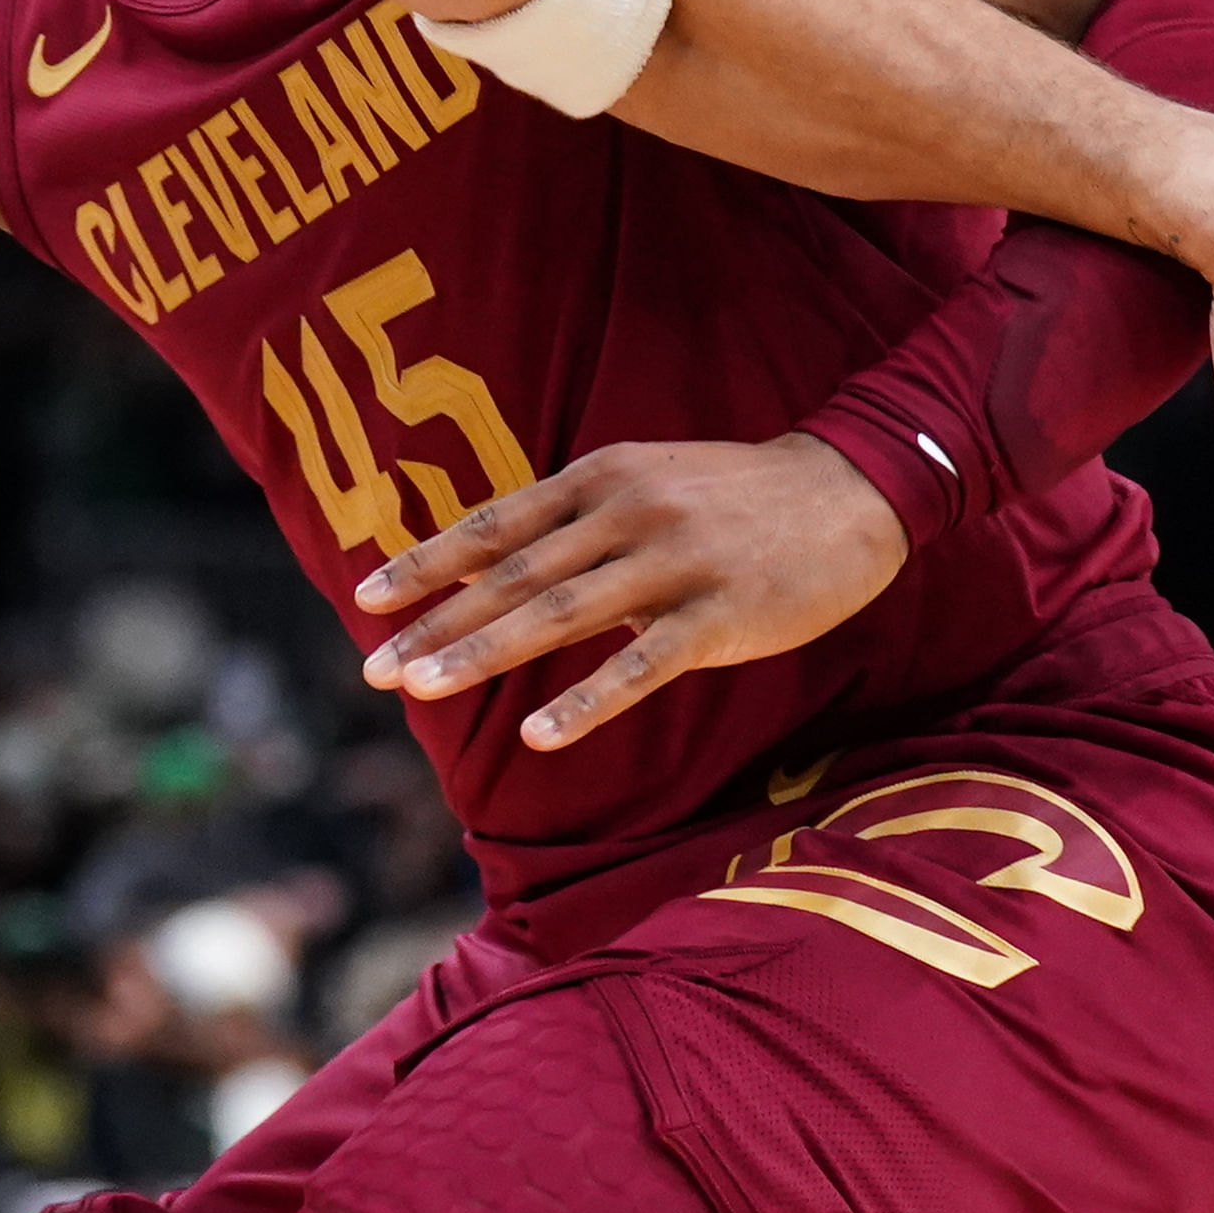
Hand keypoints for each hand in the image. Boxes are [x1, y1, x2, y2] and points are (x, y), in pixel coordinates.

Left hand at [349, 434, 907, 749]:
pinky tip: (536, 734)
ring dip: (485, 652)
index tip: (364, 599)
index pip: (494, 524)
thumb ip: (571, 523)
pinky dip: (583, 700)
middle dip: (436, 622)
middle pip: (512, 574)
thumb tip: (487, 565)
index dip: (426, 562)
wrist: (849, 490)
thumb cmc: (730, 495)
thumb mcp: (643, 482)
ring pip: (560, 613)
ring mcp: (672, 563)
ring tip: (422, 688)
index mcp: (599, 477)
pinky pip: (639, 665)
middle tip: (375, 668)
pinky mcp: (718, 616)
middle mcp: (626, 512)